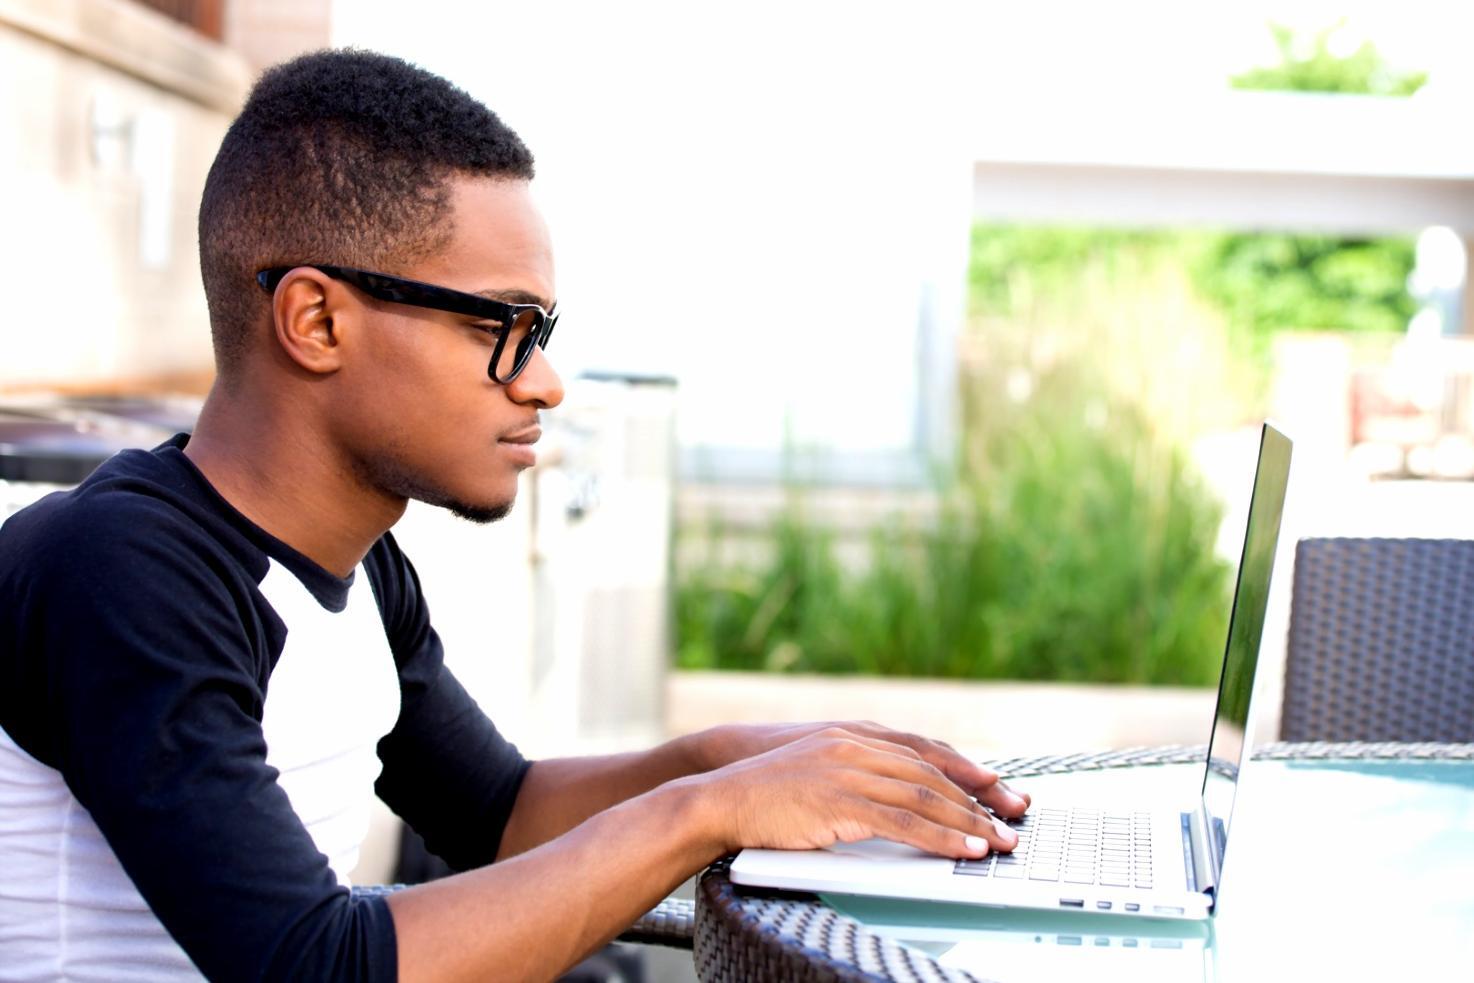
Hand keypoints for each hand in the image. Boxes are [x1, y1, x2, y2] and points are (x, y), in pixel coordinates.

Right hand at [695, 720, 1029, 818]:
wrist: (721, 793)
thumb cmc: (767, 788)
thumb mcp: (819, 767)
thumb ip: (858, 771)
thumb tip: (896, 795)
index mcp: (855, 736)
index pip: (925, 750)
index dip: (967, 770)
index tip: (1000, 788)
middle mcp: (859, 747)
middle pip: (934, 773)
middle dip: (980, 798)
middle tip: (1013, 818)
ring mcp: (850, 771)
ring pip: (926, 797)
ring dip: (969, 822)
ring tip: (998, 842)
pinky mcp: (842, 802)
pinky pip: (903, 822)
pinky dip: (940, 838)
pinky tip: (963, 850)